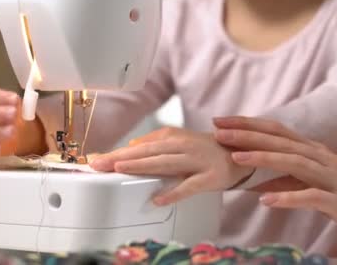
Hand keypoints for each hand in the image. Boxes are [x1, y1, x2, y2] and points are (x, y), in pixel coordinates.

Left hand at [90, 127, 253, 205]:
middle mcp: (183, 146)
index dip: (117, 153)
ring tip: (121, 169)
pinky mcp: (209, 177)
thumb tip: (132, 147)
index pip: (139, 146)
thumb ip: (155, 143)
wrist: (241, 154)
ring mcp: (196, 161)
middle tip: (99, 164)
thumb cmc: (206, 149)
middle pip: (147, 152)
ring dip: (141, 166)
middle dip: (121, 158)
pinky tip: (158, 198)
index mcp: (173, 137)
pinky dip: (173, 192)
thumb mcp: (179, 141)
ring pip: (164, 163)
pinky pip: (189, 186)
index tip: (96, 159)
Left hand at [213, 116, 336, 252]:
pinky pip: (311, 197)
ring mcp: (333, 178)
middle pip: (281, 141)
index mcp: (314, 152)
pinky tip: (266, 201)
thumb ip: (287, 179)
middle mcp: (323, 158)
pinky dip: (288, 197)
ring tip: (236, 157)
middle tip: (219, 131)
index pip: (276, 131)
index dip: (248, 125)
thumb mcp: (312, 185)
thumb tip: (255, 181)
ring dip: (263, 159)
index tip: (220, 122)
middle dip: (247, 134)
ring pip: (294, 163)